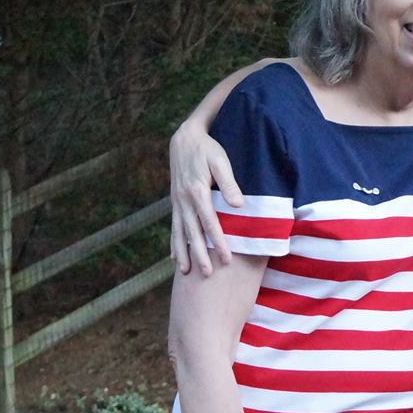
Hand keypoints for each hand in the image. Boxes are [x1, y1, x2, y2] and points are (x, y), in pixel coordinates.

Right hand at [169, 119, 240, 276]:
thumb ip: (228, 183)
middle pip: (193, 233)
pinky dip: (174, 243)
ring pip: (180, 233)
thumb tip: (238, 204)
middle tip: (209, 274)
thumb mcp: (221, 160)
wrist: (184, 138)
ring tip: (186, 272)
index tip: (227, 258)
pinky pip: (173, 226)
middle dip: (200, 254)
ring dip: (184, 253)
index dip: (218, 241)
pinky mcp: (175, 202)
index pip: (209, 222)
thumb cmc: (207, 149)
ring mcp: (177, 202)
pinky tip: (175, 257)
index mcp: (196, 191)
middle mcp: (183, 200)